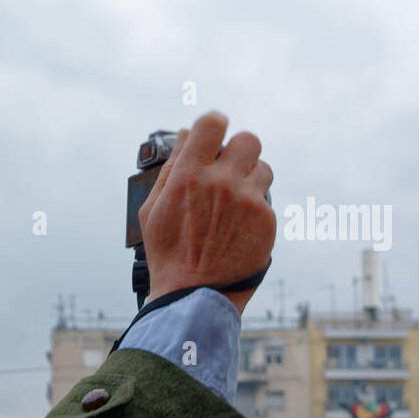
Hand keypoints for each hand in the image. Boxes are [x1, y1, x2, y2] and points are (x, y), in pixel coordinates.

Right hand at [137, 111, 275, 313]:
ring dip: (250, 178)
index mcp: (189, 175)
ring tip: (234, 201)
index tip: (213, 135)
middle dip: (238, 151)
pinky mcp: (266, 219)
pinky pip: (266, 199)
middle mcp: (221, 181)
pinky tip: (238, 226)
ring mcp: (247, 200)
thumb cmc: (169, 253)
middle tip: (228, 168)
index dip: (214, 126)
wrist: (195, 293)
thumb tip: (186, 136)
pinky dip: (254, 208)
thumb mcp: (153, 209)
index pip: (213, 124)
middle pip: (248, 139)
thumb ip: (171, 168)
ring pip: (263, 168)